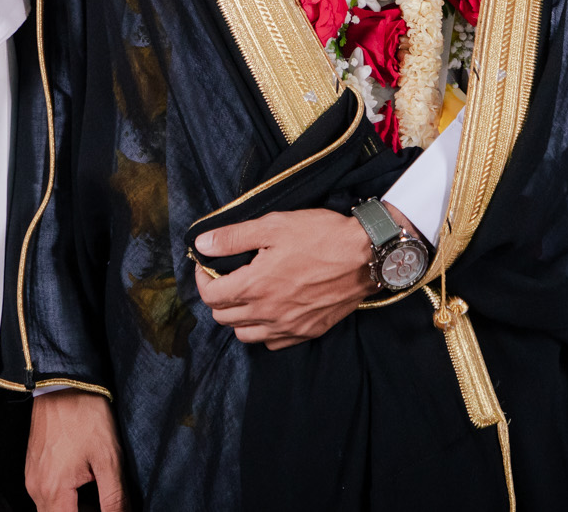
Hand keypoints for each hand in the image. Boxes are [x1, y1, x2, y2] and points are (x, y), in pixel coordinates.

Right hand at [26, 389, 124, 511]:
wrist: (62, 383)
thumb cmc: (83, 414)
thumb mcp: (108, 458)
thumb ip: (115, 498)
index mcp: (53, 491)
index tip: (107, 510)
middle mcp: (36, 489)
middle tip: (104, 504)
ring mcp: (32, 479)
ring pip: (52, 509)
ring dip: (73, 509)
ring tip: (96, 491)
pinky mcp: (33, 469)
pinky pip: (47, 496)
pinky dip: (65, 497)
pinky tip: (83, 482)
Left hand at [193, 207, 374, 349]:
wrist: (366, 255)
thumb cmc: (321, 235)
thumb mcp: (274, 225)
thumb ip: (233, 237)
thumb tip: (202, 244)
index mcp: (255, 285)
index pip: (210, 296)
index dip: (203, 280)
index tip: (208, 267)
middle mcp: (268, 312)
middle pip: (223, 317)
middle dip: (218, 297)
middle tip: (227, 278)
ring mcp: (288, 326)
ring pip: (245, 335)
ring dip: (238, 318)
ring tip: (246, 296)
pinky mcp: (307, 332)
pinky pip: (272, 342)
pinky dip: (264, 331)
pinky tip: (270, 311)